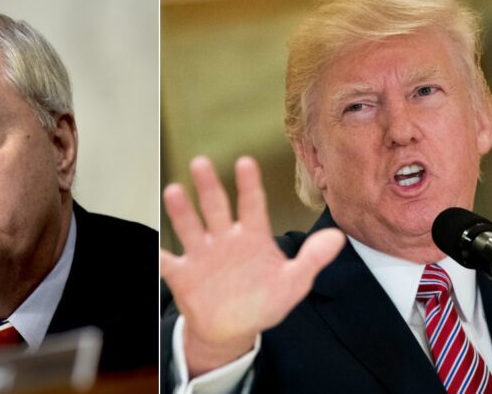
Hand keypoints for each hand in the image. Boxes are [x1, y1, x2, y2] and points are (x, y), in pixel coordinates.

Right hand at [160, 156, 343, 375]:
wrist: (232, 329)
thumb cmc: (262, 300)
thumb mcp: (292, 283)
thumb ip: (312, 259)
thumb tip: (338, 237)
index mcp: (251, 237)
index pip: (252, 205)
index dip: (249, 185)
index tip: (246, 163)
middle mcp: (223, 239)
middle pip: (216, 207)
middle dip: (209, 186)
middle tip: (202, 163)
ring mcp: (201, 255)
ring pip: (190, 228)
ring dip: (182, 211)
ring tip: (174, 191)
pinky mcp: (183, 274)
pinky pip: (168, 263)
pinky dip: (159, 256)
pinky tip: (153, 247)